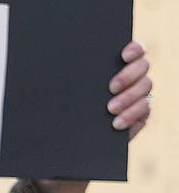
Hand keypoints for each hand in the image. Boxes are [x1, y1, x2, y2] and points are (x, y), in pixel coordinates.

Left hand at [38, 39, 151, 192]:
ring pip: (146, 88)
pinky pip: (145, 112)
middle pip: (143, 66)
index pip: (134, 49)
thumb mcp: (55, 95)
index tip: (122, 55)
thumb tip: (45, 66)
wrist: (63, 143)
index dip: (134, 48)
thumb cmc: (57, 114)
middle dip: (129, 75)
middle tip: (110, 87)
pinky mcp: (140, 116)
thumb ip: (57, 79)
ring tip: (110, 109)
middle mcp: (131, 77)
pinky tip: (116, 124)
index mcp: (113, 65)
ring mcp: (138, 95)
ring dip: (130, 97)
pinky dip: (132, 116)